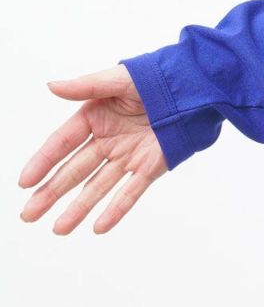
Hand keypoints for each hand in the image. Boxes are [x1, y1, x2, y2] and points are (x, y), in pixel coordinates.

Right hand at [18, 65, 167, 234]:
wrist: (195, 88)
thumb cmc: (155, 78)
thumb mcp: (119, 79)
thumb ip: (86, 86)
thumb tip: (52, 86)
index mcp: (95, 117)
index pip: (62, 143)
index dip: (43, 162)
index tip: (24, 183)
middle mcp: (108, 140)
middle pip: (74, 171)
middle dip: (50, 193)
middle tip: (28, 215)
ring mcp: (127, 156)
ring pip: (98, 187)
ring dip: (78, 208)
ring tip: (59, 229)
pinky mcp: (150, 167)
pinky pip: (131, 192)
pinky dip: (116, 210)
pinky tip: (98, 227)